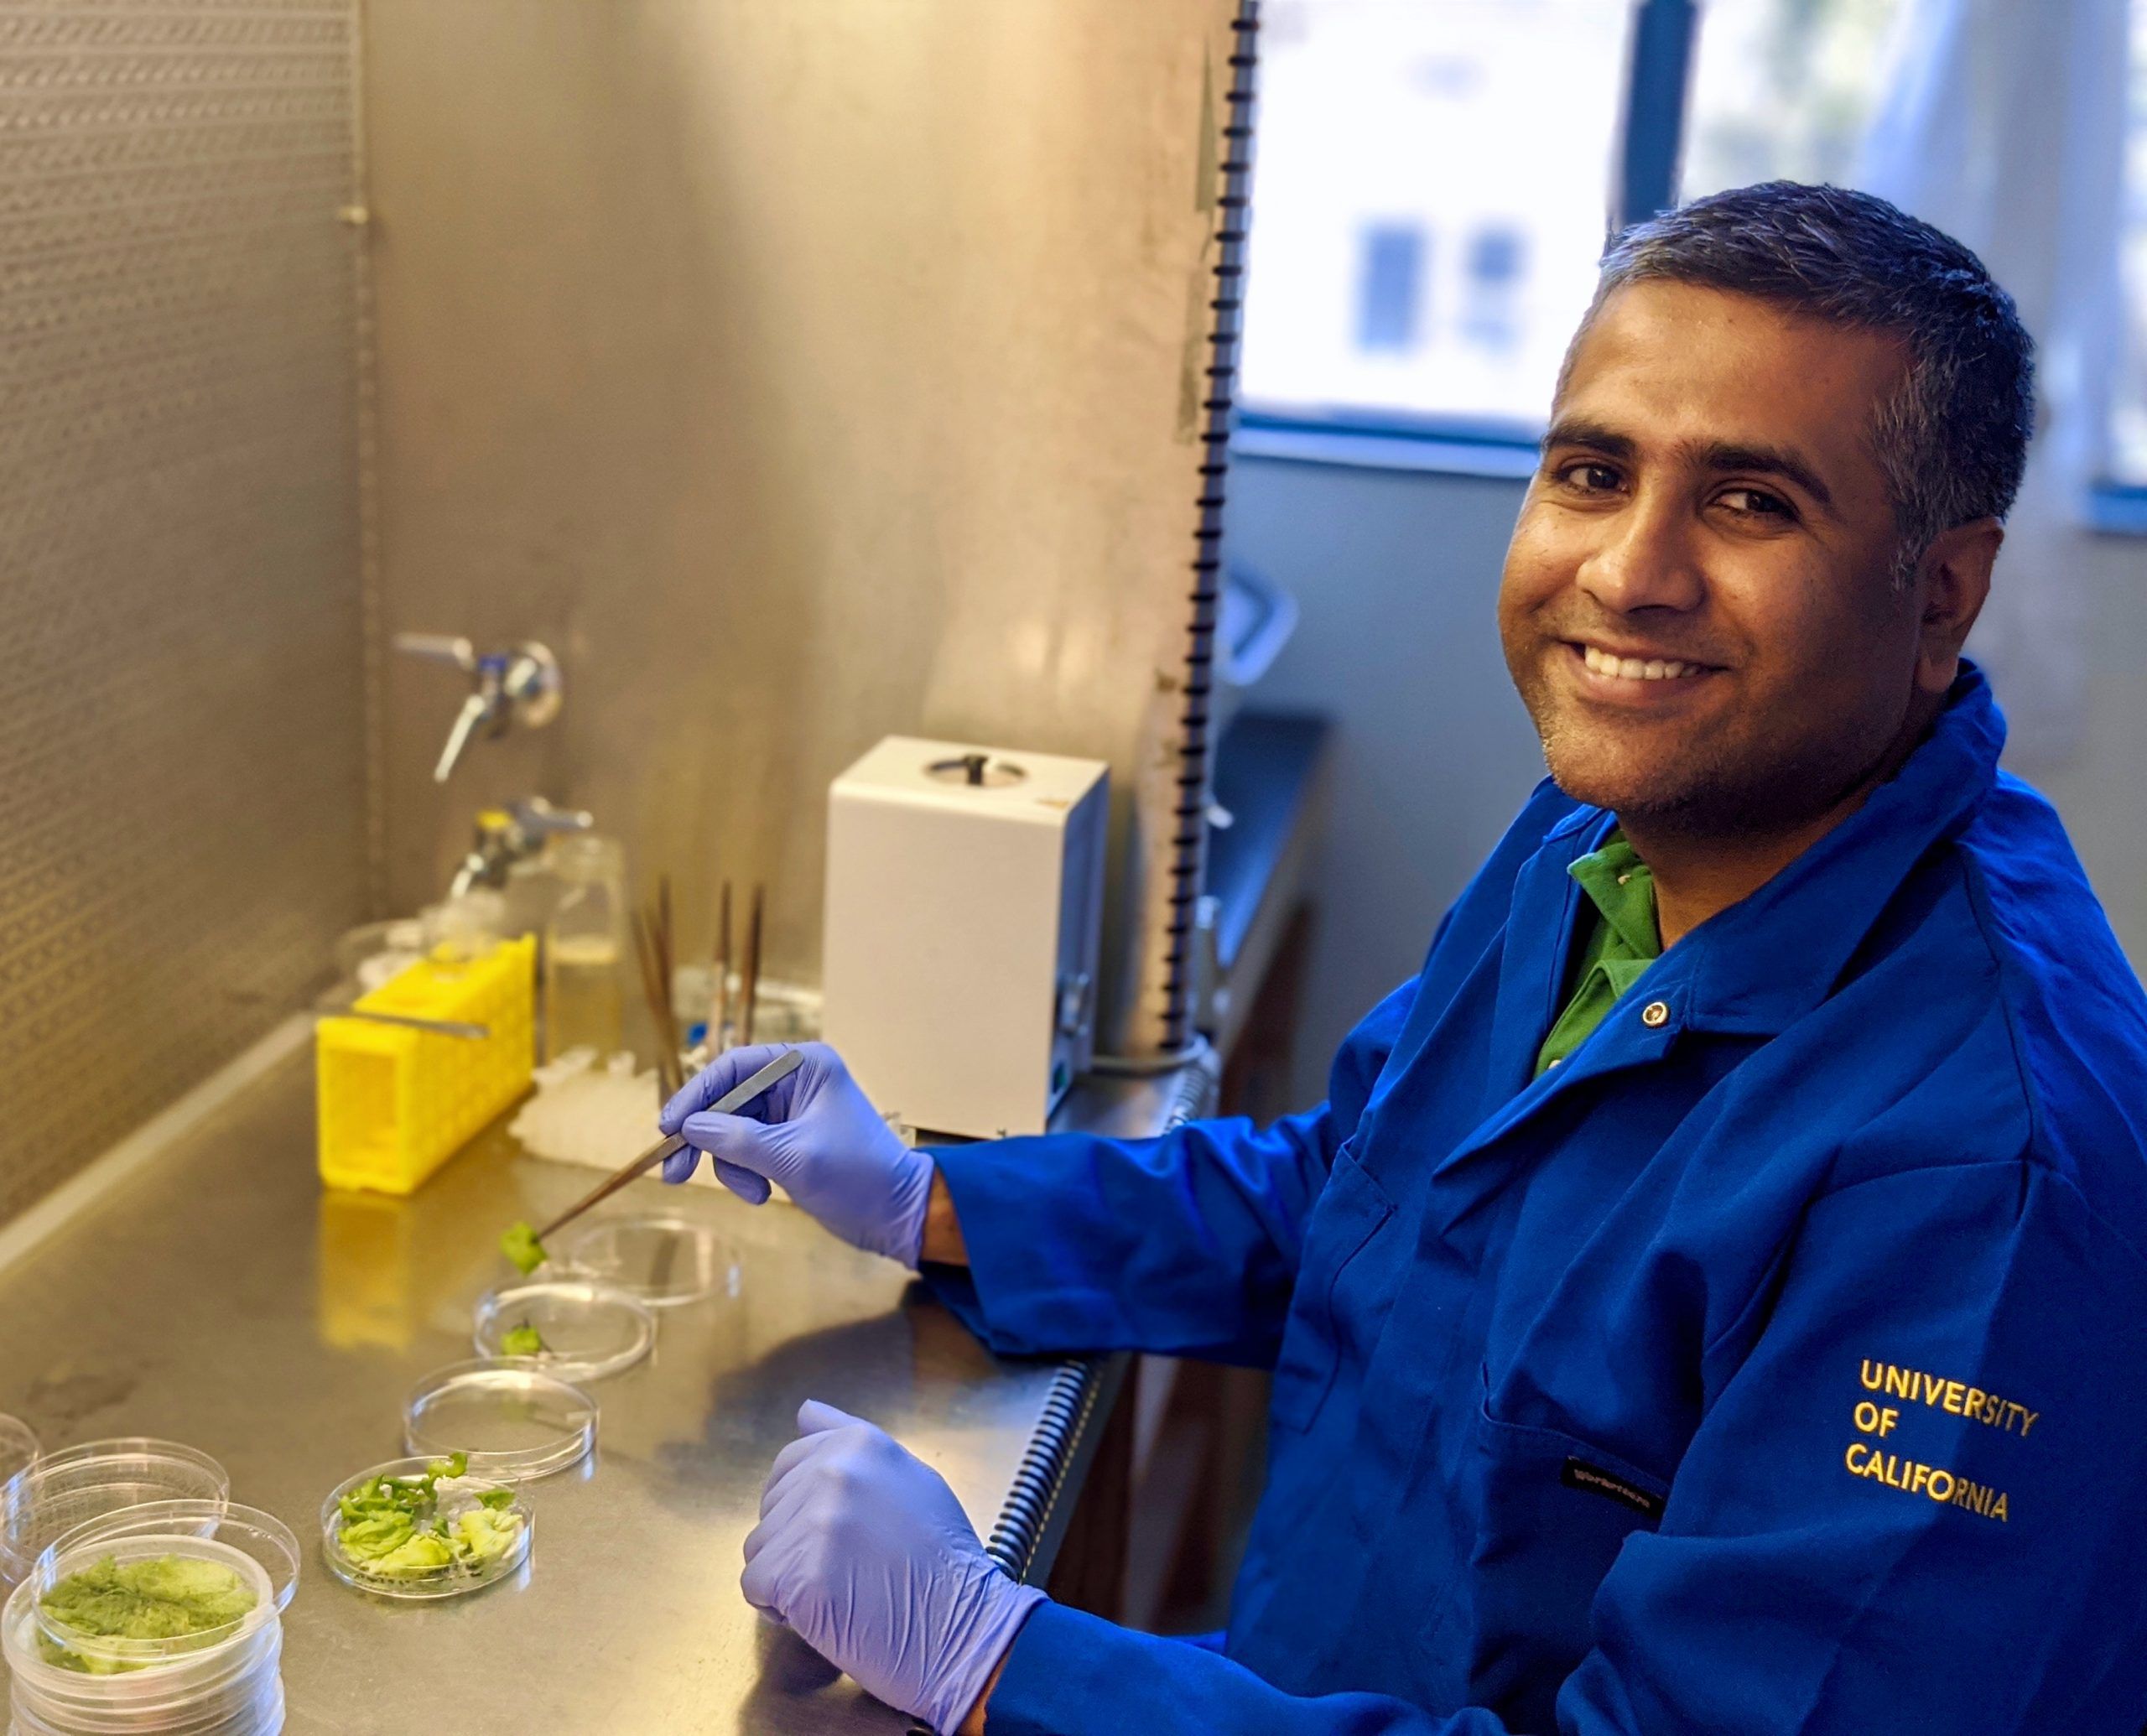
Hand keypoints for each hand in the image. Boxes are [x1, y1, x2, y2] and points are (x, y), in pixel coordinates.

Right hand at [659, 1043, 934, 1265]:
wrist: (897, 1214)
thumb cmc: (858, 1176)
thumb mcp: (793, 1157)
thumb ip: (738, 1140)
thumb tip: (689, 1127)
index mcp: (805, 1065)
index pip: (734, 1067)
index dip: (695, 1095)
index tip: (668, 1128)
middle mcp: (794, 1080)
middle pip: (726, 1099)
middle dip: (704, 1137)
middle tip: (673, 1173)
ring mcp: (789, 1111)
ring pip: (730, 1129)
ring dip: (731, 1164)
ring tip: (753, 1192)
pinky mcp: (785, 1140)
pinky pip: (744, 1149)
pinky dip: (744, 1173)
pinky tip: (762, 1194)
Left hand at [743, 1401, 1043, 1733]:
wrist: (961, 1628)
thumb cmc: (943, 1560)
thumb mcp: (910, 1476)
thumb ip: (849, 1440)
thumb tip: (803, 1413)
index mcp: (859, 1443)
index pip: (789, 1463)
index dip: (802, 1505)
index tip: (837, 1532)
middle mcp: (833, 1472)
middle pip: (771, 1507)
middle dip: (794, 1540)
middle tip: (846, 1566)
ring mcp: (814, 1522)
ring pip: (760, 1546)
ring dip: (786, 1574)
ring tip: (838, 1589)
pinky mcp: (797, 1574)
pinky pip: (755, 1585)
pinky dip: (778, 1605)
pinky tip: (821, 1610)